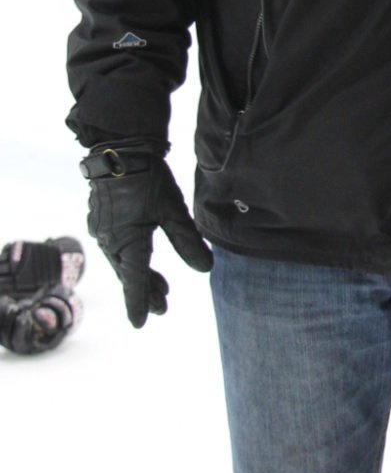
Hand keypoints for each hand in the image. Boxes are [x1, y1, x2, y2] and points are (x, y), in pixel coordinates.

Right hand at [82, 149, 212, 326]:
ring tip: (161, 289)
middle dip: (145, 291)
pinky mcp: (102, 219)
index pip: (134, 280)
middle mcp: (110, 240)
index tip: (141, 323)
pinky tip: (142, 259)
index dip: (139, 302)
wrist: (120, 149)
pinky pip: (117, 248)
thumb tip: (205, 269)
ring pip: (123, 261)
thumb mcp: (173, 210)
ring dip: (140, 276)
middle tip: (163, 308)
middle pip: (129, 273)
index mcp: (127, 241)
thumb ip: (188, 241)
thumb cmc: (148, 178)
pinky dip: (131, 259)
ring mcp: (103, 230)